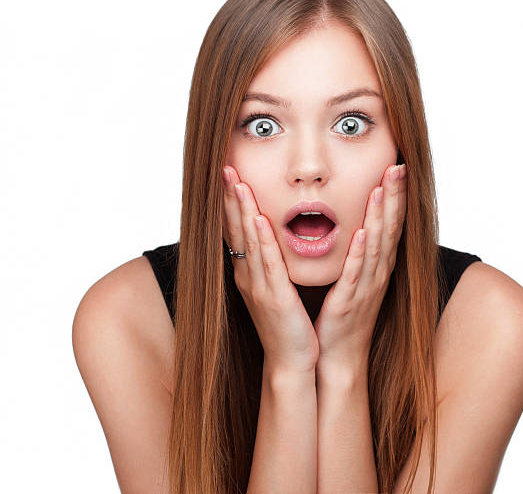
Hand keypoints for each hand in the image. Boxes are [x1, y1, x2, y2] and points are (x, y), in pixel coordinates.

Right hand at [222, 165, 318, 373]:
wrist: (291, 361)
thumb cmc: (287, 324)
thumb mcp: (275, 288)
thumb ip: (271, 263)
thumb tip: (274, 238)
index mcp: (250, 272)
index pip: (237, 230)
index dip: (231, 202)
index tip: (229, 175)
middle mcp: (248, 276)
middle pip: (236, 230)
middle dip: (231, 198)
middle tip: (225, 168)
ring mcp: (259, 286)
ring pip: (249, 241)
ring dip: (242, 210)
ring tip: (237, 183)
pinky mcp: (275, 297)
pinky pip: (269, 263)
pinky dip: (263, 240)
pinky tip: (260, 220)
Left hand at [313, 163, 406, 374]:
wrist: (337, 356)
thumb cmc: (341, 316)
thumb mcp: (353, 279)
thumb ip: (356, 253)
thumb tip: (354, 225)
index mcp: (376, 267)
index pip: (390, 225)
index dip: (395, 197)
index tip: (397, 168)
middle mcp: (376, 274)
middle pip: (390, 229)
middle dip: (394, 197)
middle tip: (398, 167)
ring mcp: (365, 288)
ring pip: (377, 246)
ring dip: (380, 217)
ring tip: (382, 188)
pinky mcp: (349, 302)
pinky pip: (356, 274)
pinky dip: (361, 253)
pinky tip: (363, 233)